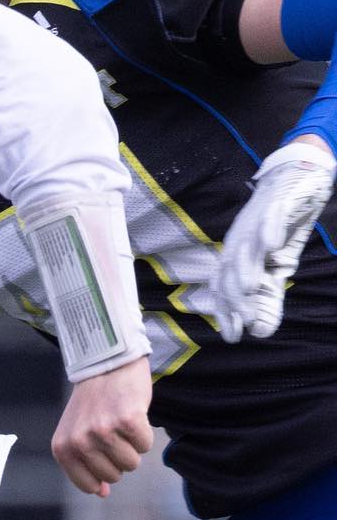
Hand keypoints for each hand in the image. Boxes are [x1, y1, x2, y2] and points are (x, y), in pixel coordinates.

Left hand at [51, 357, 152, 496]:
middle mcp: (79, 441)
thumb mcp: (77, 434)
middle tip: (111, 430)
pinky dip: (144, 432)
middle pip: (114, 476)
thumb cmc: (92, 403)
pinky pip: (146, 445)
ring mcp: (103, 431)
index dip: (102, 475)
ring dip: (132, 445)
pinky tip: (132, 413)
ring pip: (132, 463)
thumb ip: (84, 464)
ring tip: (120, 422)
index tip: (102, 454)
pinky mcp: (127, 420)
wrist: (105, 364)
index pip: (88, 485)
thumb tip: (102, 494)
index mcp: (63, 448)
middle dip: (118, 457)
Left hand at [212, 138, 334, 342]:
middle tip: (247, 319)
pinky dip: (269, 229)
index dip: (226, 312)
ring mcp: (254, 224)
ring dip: (247, 267)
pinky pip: (269, 218)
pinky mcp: (273, 205)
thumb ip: (269, 296)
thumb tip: (261, 331)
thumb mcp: (278, 267)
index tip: (232, 337)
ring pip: (245, 248)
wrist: (295, 182)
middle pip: (231, 272)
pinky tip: (273, 243)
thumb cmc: (282, 228)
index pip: (225, 289)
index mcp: (236, 258)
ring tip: (250, 286)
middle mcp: (239, 243)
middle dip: (236, 298)